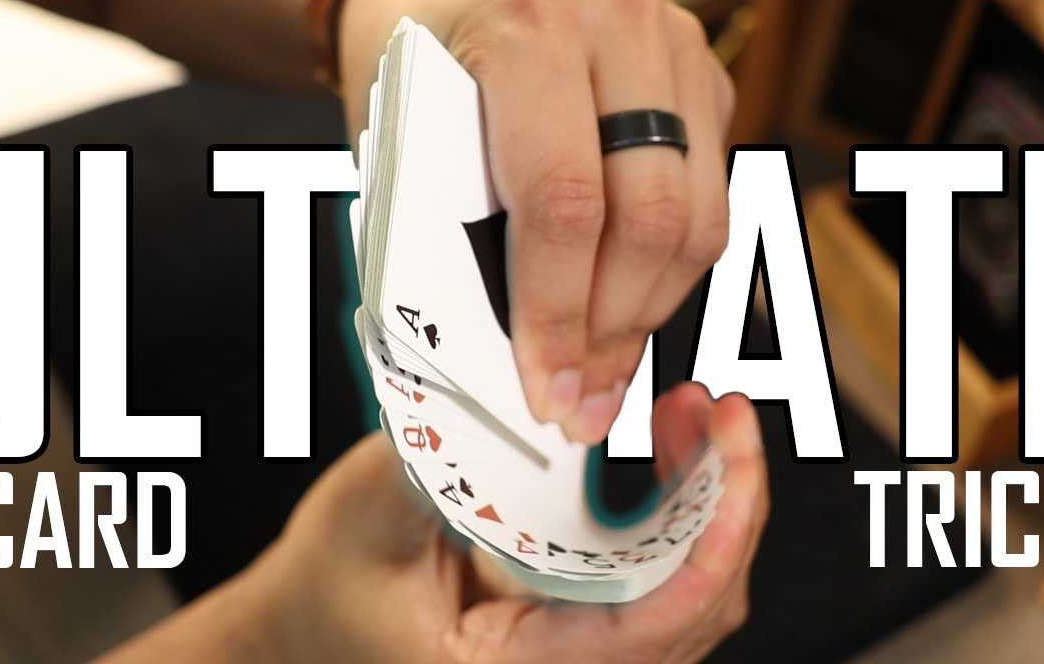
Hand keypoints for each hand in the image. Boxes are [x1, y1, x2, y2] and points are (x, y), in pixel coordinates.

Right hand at [248, 382, 767, 662]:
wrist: (311, 622)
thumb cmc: (330, 592)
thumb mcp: (364, 523)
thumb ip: (429, 469)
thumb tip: (495, 403)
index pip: (655, 624)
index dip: (712, 542)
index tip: (733, 461)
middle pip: (698, 604)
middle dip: (728, 503)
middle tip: (727, 416)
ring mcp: (584, 644)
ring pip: (691, 588)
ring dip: (709, 498)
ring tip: (702, 418)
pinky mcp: (585, 608)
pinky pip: (662, 569)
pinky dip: (681, 505)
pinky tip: (675, 446)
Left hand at [337, 0, 735, 442]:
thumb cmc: (408, 71)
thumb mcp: (406, 142)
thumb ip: (457, 234)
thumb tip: (518, 362)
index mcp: (524, 27)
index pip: (563, 201)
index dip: (558, 314)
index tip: (547, 390)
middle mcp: (618, 18)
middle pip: (648, 215)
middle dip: (614, 330)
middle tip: (582, 403)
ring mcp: (674, 40)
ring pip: (696, 216)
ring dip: (651, 312)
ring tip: (606, 372)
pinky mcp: (703, 73)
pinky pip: (709, 197)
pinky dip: (670, 270)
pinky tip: (626, 309)